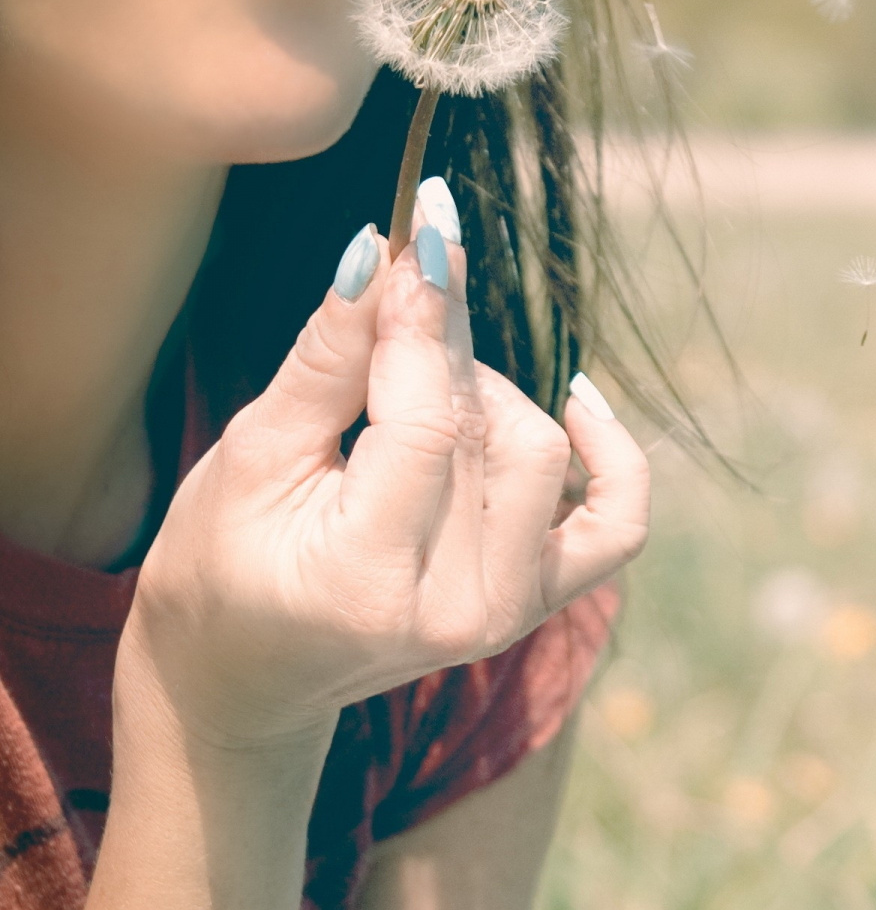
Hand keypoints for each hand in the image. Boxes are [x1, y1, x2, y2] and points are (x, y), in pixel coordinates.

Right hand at [121, 216, 648, 749]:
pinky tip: (576, 398)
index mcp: (368, 579)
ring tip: (412, 392)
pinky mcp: (541, 603)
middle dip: (441, 345)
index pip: (428, 423)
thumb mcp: (251, 455)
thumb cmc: (223, 562)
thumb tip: (384, 253)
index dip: (426, 320)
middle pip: (489, 430)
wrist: (246, 675)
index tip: (421, 234)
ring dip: (487, 395)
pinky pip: (619, 520)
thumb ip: (328, 358)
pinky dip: (609, 454)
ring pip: (542, 452)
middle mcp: (460, 608)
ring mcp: (510, 613)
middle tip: (398, 294)